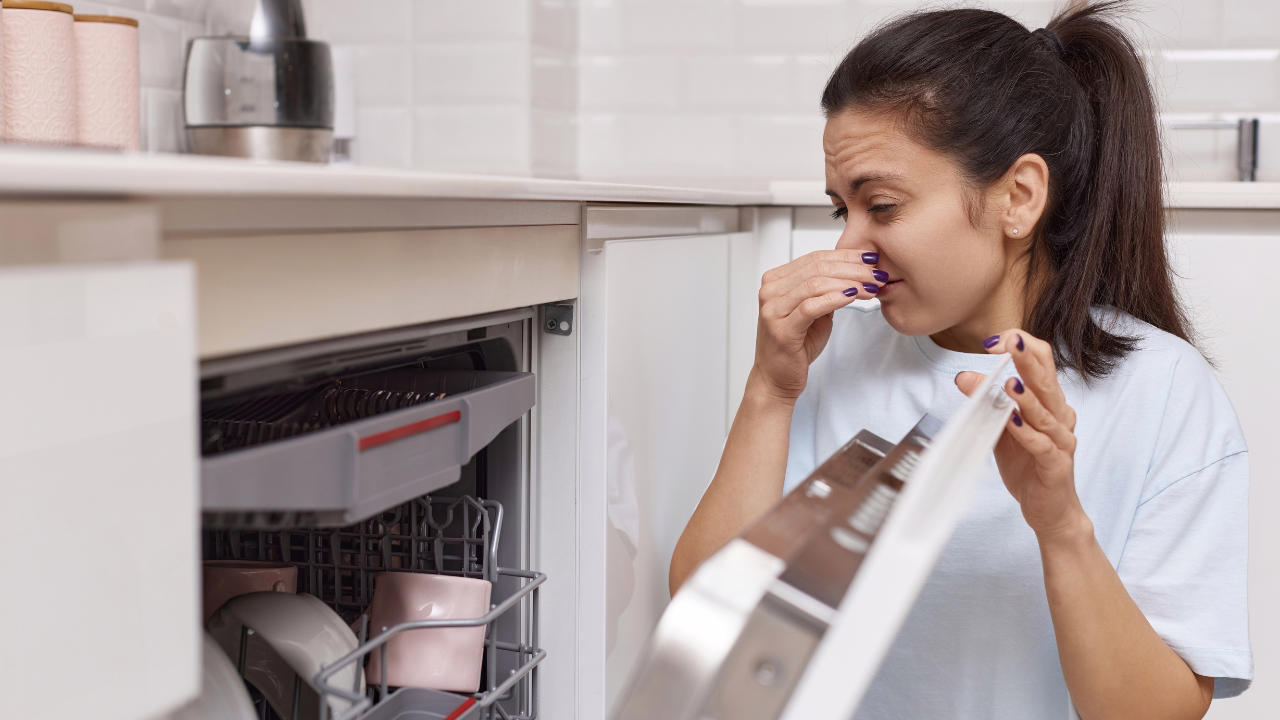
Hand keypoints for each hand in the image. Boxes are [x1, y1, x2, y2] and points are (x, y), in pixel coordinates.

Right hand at [752, 249, 883, 400]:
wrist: (776, 379)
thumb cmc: (795, 346)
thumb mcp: (814, 311)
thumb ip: (826, 290)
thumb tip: (856, 271)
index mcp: (775, 281)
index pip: (815, 258)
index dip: (846, 256)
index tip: (871, 260)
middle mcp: (770, 291)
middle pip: (817, 268)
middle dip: (853, 269)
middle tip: (877, 275)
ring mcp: (773, 309)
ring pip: (816, 284)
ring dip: (850, 283)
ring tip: (871, 287)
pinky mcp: (781, 329)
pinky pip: (811, 307)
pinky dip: (835, 299)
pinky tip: (853, 297)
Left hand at [955, 329, 1088, 540]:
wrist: (1049, 509)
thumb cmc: (1028, 465)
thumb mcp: (1000, 428)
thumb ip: (986, 402)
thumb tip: (963, 376)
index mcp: (1049, 402)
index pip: (1042, 364)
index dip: (1022, 347)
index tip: (994, 340)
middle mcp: (1059, 416)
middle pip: (1046, 380)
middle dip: (1027, 359)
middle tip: (1010, 341)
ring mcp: (1061, 440)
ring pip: (1046, 412)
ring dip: (1027, 396)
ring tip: (1009, 382)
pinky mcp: (1055, 464)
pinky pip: (1042, 446)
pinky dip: (1027, 433)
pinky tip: (1012, 422)